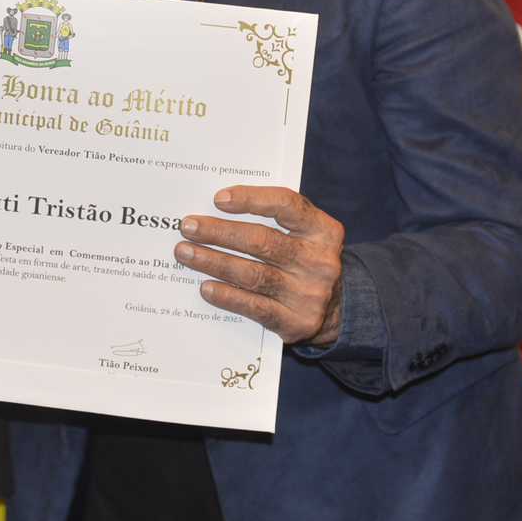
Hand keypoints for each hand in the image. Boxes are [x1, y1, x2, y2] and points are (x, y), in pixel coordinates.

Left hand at [177, 186, 344, 345]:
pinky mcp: (296, 322)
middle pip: (262, 241)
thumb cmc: (305, 260)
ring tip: (185, 253)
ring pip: (253, 274)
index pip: (286, 204)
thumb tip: (219, 206)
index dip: (250, 199)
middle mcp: (319, 262)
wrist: (336, 309)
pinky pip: (255, 307)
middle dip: (219, 232)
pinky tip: (206, 287)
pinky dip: (227, 295)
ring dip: (213, 262)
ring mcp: (309, 294)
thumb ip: (274, 217)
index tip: (218, 199)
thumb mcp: (305, 233)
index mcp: (324, 231)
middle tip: (188, 227)